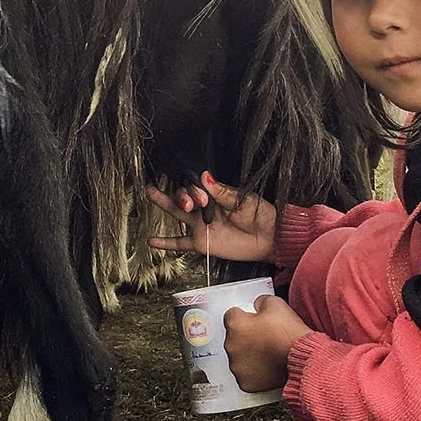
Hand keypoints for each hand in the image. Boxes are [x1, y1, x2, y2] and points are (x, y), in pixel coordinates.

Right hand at [145, 172, 277, 263]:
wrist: (270, 238)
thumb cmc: (262, 215)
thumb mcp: (245, 200)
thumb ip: (223, 192)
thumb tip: (206, 177)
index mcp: (216, 194)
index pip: (196, 186)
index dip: (195, 190)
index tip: (203, 198)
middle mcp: (206, 208)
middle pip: (184, 196)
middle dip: (182, 197)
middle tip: (188, 204)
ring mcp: (201, 225)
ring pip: (178, 213)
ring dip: (164, 203)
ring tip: (150, 192)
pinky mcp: (201, 243)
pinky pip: (180, 243)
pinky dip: (166, 243)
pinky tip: (152, 241)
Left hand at [224, 295, 307, 391]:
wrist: (302, 358)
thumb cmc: (289, 333)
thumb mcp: (276, 304)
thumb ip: (260, 301)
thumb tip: (257, 305)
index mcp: (235, 325)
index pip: (231, 315)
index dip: (245, 316)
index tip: (254, 320)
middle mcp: (231, 346)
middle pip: (234, 337)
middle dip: (245, 336)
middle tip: (264, 337)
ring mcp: (237, 366)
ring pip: (238, 357)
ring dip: (248, 354)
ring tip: (267, 353)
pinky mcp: (245, 382)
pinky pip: (246, 374)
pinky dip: (254, 371)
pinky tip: (267, 366)